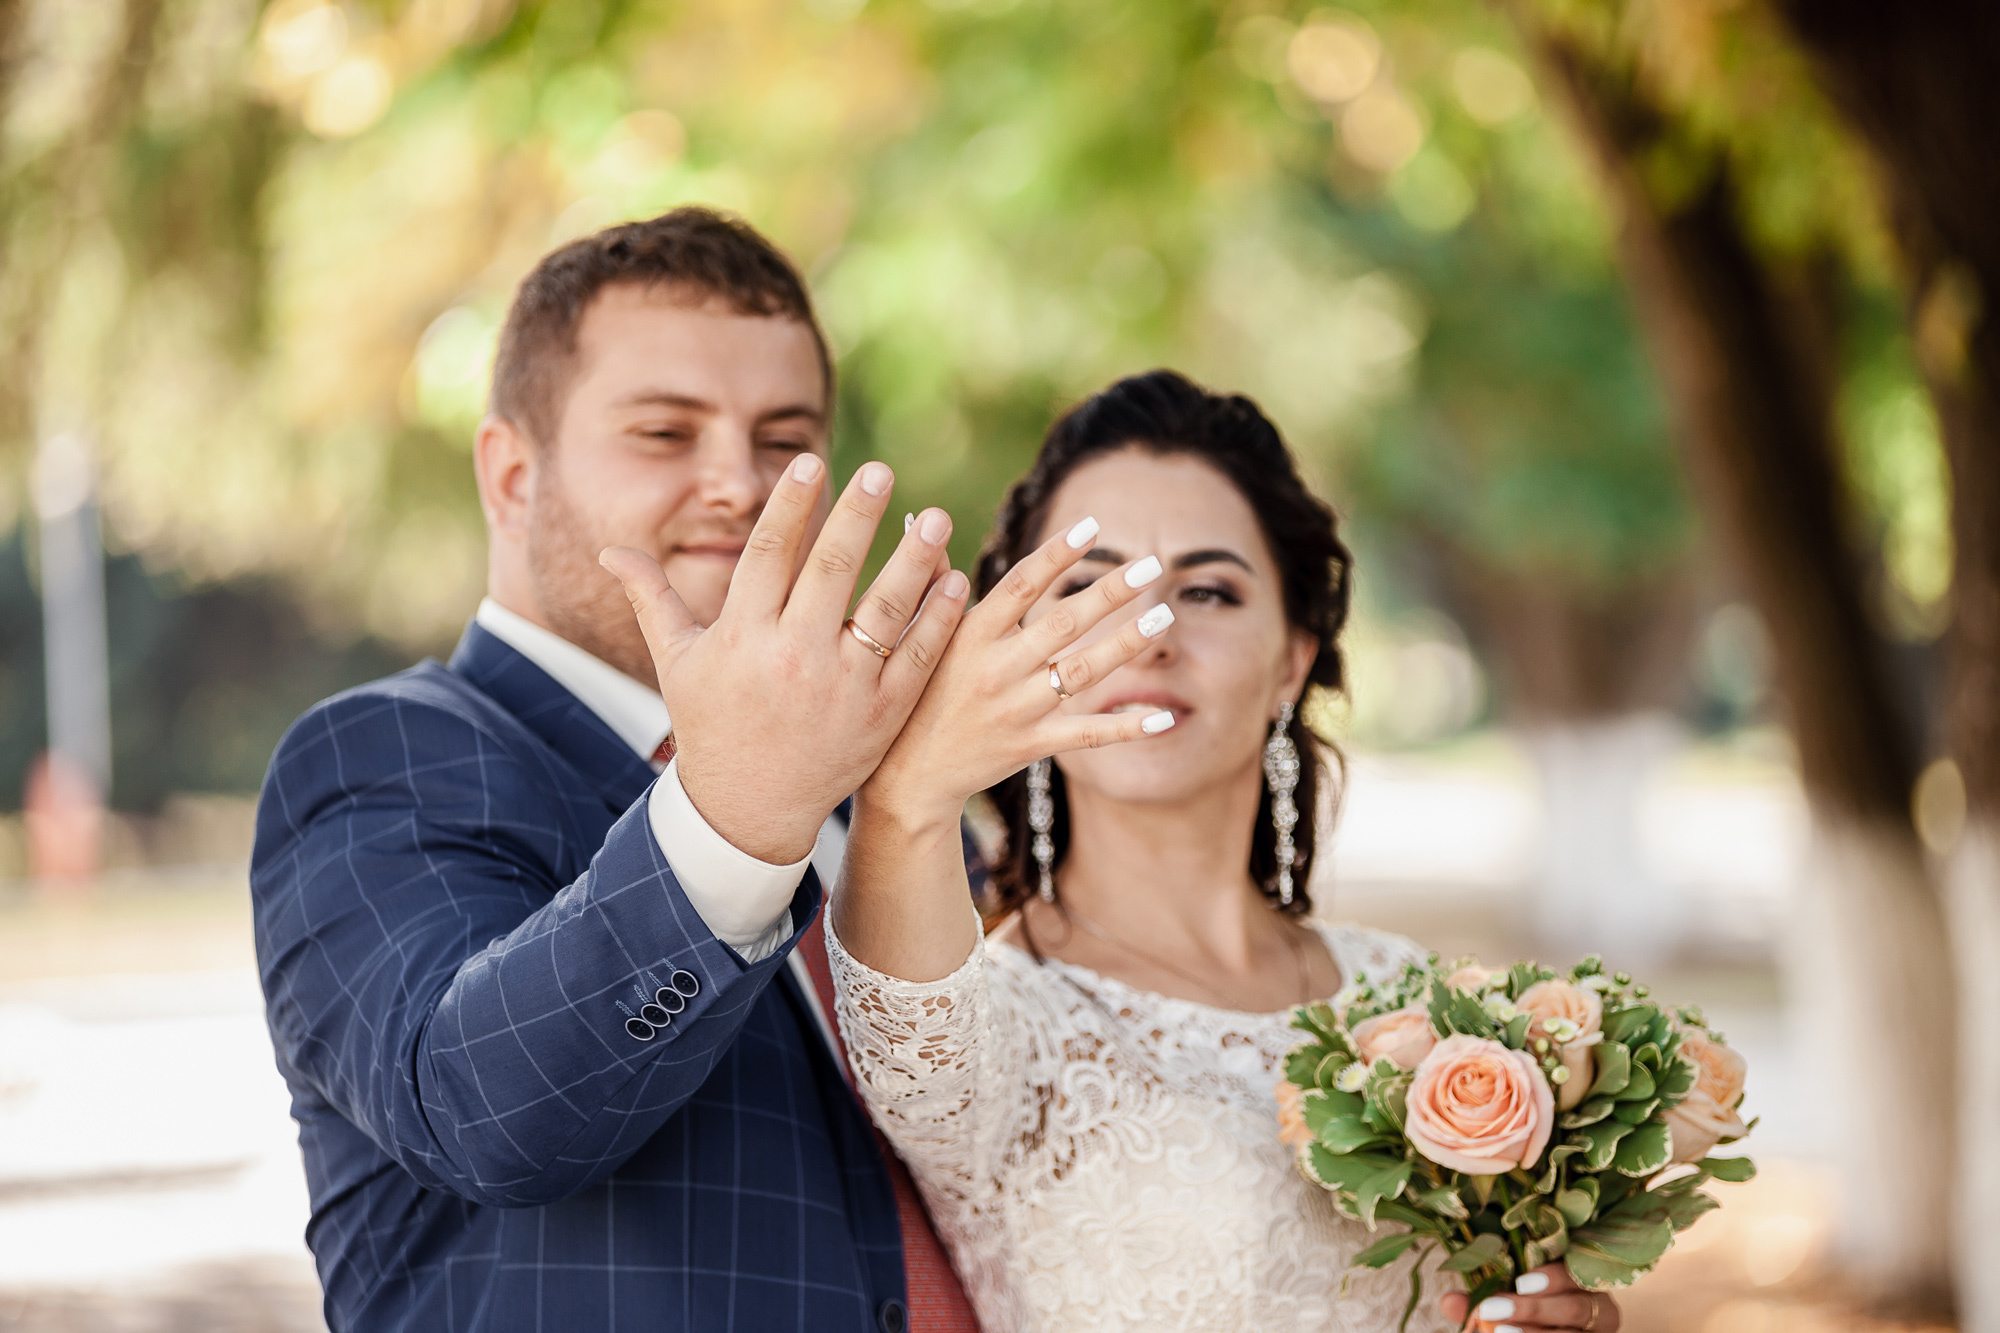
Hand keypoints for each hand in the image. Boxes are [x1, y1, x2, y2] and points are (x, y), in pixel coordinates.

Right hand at [602, 455, 968, 863]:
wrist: (750, 809)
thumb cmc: (712, 725)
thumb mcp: (677, 663)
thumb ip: (652, 599)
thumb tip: (611, 551)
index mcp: (743, 638)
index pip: (769, 556)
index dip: (790, 507)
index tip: (810, 462)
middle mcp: (793, 658)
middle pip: (831, 572)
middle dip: (857, 517)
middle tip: (881, 471)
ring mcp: (843, 688)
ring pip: (884, 612)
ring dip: (914, 561)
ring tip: (937, 516)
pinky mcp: (882, 714)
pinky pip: (917, 658)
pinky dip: (938, 620)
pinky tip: (955, 580)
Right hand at [860, 513, 1175, 833]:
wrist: (906, 775)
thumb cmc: (910, 694)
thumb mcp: (911, 637)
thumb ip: (931, 584)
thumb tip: (931, 527)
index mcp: (969, 635)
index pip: (1021, 585)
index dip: (1058, 554)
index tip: (1092, 526)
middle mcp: (997, 668)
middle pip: (1064, 622)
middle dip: (1111, 591)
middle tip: (1151, 564)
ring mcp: (1017, 709)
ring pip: (1083, 671)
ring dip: (1127, 643)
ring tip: (1165, 618)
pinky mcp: (1031, 746)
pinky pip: (1087, 734)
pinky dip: (1127, 726)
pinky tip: (1165, 717)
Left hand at [1439, 1264, 1620, 1332]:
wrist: (1542, 1325)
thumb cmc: (1528, 1306)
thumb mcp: (1505, 1298)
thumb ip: (1480, 1298)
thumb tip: (1448, 1300)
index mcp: (1580, 1279)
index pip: (1575, 1271)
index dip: (1552, 1277)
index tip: (1520, 1282)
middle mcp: (1599, 1309)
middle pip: (1575, 1308)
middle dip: (1533, 1310)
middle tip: (1492, 1311)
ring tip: (1498, 1332)